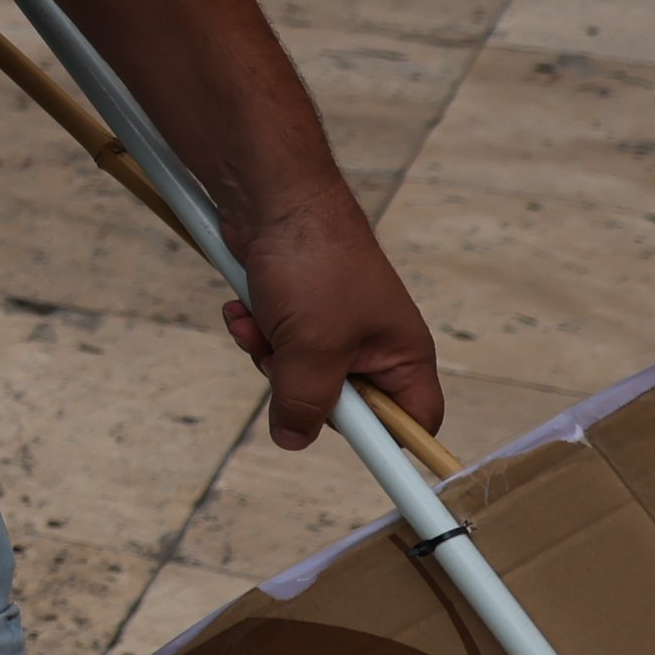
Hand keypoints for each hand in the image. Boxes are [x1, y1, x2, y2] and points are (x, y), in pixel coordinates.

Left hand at [223, 192, 444, 454]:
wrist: (274, 198)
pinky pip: (274, 341)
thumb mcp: (313, 348)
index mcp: (402, 355)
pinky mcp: (296, 308)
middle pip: (342, 405)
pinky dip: (255, 327)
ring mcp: (332, 325)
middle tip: (283, 360)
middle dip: (300, 387)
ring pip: (297, 373)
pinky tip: (241, 307)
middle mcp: (372, 344)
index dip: (387, 444)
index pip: (412, 422)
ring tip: (258, 322)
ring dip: (267, 353)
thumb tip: (294, 439)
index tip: (357, 455)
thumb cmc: (315, 264)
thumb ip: (306, 402)